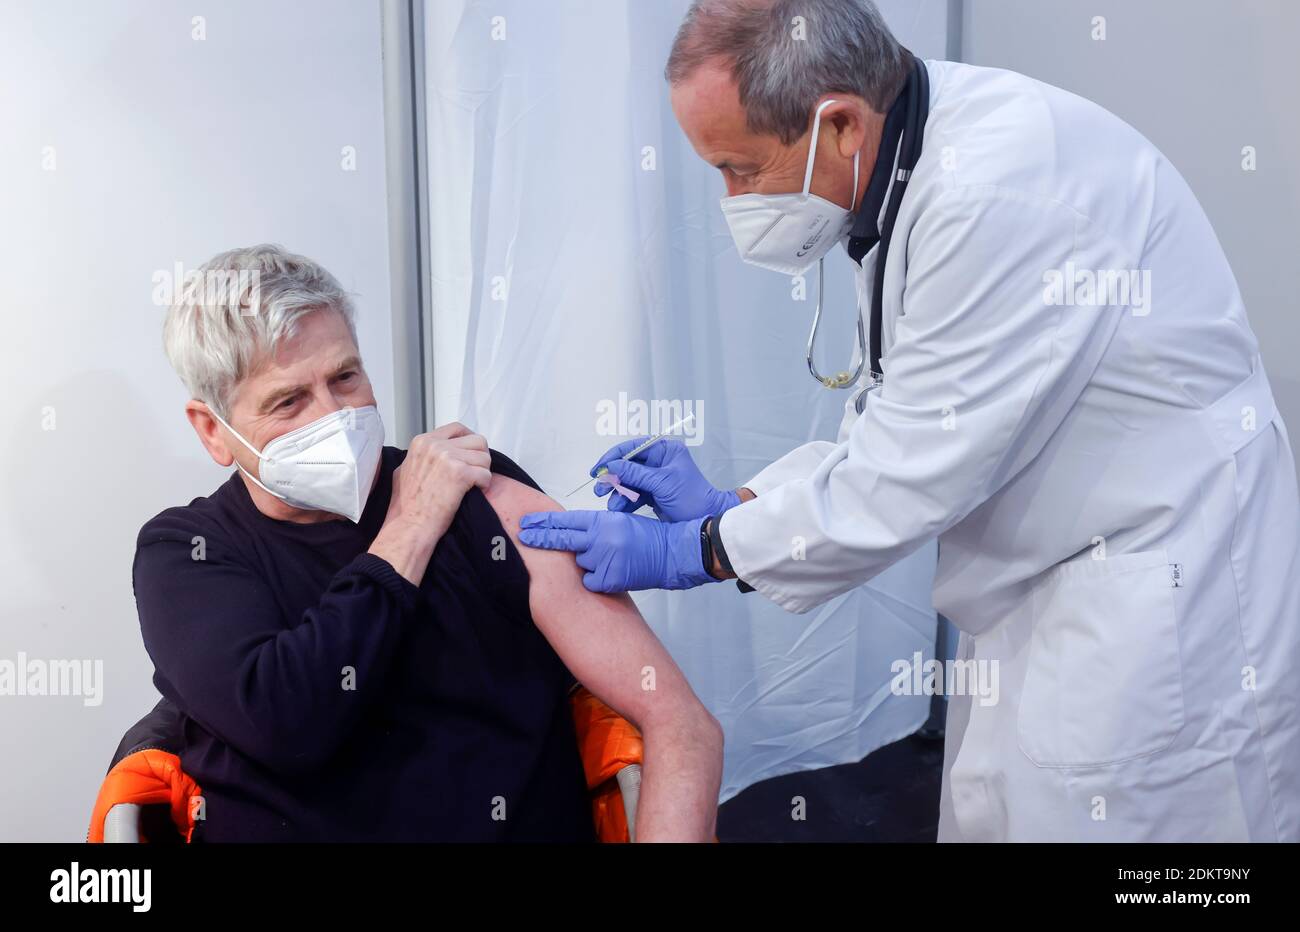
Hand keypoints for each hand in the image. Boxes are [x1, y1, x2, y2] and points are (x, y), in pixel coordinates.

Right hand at [385, 422, 490, 541]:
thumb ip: (422, 456)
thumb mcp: (406, 469)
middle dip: (480, 458)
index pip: (457, 428)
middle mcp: (435, 445)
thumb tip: (436, 451)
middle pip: (477, 440)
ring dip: (483, 472)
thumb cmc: (408, 505)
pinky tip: (474, 493)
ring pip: (485, 457)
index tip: (471, 454)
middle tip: (475, 473)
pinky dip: (484, 485)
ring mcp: (448, 458)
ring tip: (472, 485)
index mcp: (422, 442)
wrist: (410, 525)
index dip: (469, 440)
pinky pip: (487, 474)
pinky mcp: (460, 474)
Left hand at [517, 509, 717, 592]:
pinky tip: (613, 573)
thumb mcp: (620, 522)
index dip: (543, 523)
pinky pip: (591, 582)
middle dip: (540, 538)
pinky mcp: (610, 579)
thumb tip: (572, 532)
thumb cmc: (650, 537)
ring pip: (580, 563)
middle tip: (523, 537)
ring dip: (588, 563)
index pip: (565, 521)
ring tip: (611, 559)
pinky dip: (597, 581)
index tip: (526, 523)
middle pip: (561, 539)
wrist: (674, 553)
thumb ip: (595, 527)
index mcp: (602, 521)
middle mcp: (600, 539)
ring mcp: (604, 560)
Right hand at [589, 439, 739, 521]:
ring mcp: (655, 479)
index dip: (613, 457)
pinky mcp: (653, 495)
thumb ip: (635, 473)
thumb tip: (610, 466)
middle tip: (599, 490)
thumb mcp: (662, 482)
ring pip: (629, 482)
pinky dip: (625, 502)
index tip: (598, 469)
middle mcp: (658, 462)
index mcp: (664, 450)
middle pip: (627, 466)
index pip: (632, 448)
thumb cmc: (690, 496)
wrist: (705, 520)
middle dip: (613, 478)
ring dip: (618, 493)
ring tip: (612, 506)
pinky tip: (619, 510)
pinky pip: (633, 495)